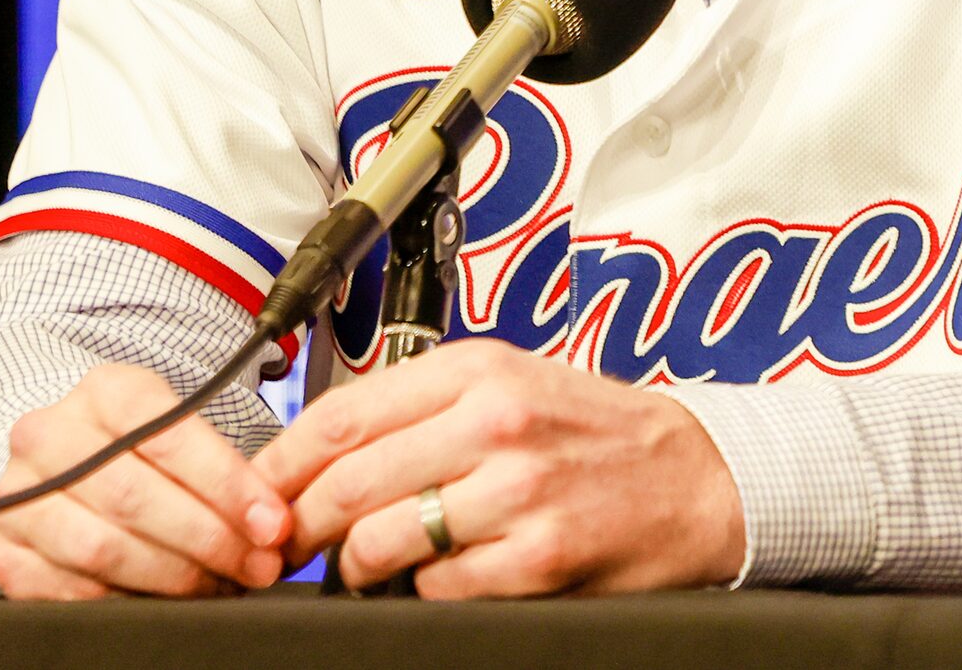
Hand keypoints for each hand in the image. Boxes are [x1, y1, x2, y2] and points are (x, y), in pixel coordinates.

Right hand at [0, 363, 291, 599]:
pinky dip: (126, 600)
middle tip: (256, 565)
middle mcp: (49, 437)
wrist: (63, 459)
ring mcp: (18, 496)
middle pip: (136, 497)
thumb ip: (220, 464)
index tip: (271, 524)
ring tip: (219, 585)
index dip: (228, 486)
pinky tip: (166, 601)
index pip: (170, 437)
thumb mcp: (179, 425)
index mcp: (104, 391)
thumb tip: (271, 522)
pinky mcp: (5, 553)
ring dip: (173, 576)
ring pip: (102, 547)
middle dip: (209, 539)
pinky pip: (69, 589)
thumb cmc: (140, 444)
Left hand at [257, 339, 745, 596]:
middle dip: (304, 526)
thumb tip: (320, 454)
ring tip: (370, 565)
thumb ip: (424, 407)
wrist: (698, 478)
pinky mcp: (538, 557)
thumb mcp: (513, 385)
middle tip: (296, 546)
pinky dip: (426, 590)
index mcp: (481, 369)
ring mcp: (518, 491)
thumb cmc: (596, 432)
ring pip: (378, 542)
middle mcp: (496, 421)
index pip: (341, 415)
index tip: (263, 493)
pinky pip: (436, 587)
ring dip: (358, 566)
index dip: (282, 464)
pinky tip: (445, 574)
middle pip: (345, 484)